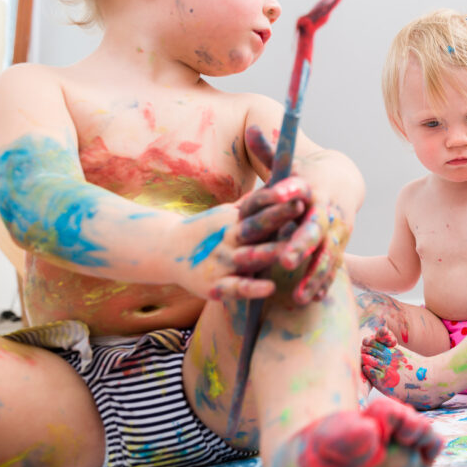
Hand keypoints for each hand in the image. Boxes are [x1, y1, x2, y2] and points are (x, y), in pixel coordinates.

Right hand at [172, 191, 307, 301]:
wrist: (167, 252)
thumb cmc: (209, 232)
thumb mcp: (227, 214)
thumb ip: (252, 203)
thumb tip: (278, 178)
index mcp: (236, 220)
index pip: (257, 206)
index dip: (276, 198)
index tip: (298, 187)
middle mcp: (230, 239)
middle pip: (256, 226)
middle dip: (277, 216)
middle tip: (300, 206)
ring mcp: (222, 262)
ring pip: (248, 257)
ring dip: (268, 252)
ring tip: (289, 249)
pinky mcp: (214, 287)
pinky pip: (236, 288)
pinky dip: (252, 288)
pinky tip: (270, 288)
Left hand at [243, 125, 351, 303]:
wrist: (343, 180)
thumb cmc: (306, 173)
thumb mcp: (290, 161)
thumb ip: (269, 150)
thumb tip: (253, 128)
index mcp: (315, 193)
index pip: (305, 204)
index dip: (295, 217)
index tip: (283, 231)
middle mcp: (330, 213)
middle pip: (318, 234)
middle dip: (305, 251)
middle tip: (287, 263)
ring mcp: (338, 232)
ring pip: (329, 258)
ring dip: (316, 278)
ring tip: (301, 299)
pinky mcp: (340, 245)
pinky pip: (334, 267)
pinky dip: (324, 283)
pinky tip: (313, 301)